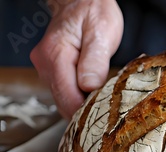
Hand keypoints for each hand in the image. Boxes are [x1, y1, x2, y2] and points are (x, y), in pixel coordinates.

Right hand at [30, 0, 122, 118]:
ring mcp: (47, 68)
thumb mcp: (101, 33)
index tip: (105, 115)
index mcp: (56, 56)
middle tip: (109, 112)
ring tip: (105, 101)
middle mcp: (45, 64)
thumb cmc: (93, 11)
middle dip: (86, 111)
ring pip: (65, 99)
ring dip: (84, 104)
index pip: (67, 98)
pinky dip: (81, 96)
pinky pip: (67, 91)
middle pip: (65, 102)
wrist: (82, 0)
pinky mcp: (53, 70)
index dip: (86, 111)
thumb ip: (94, 61)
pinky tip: (96, 93)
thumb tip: (89, 87)